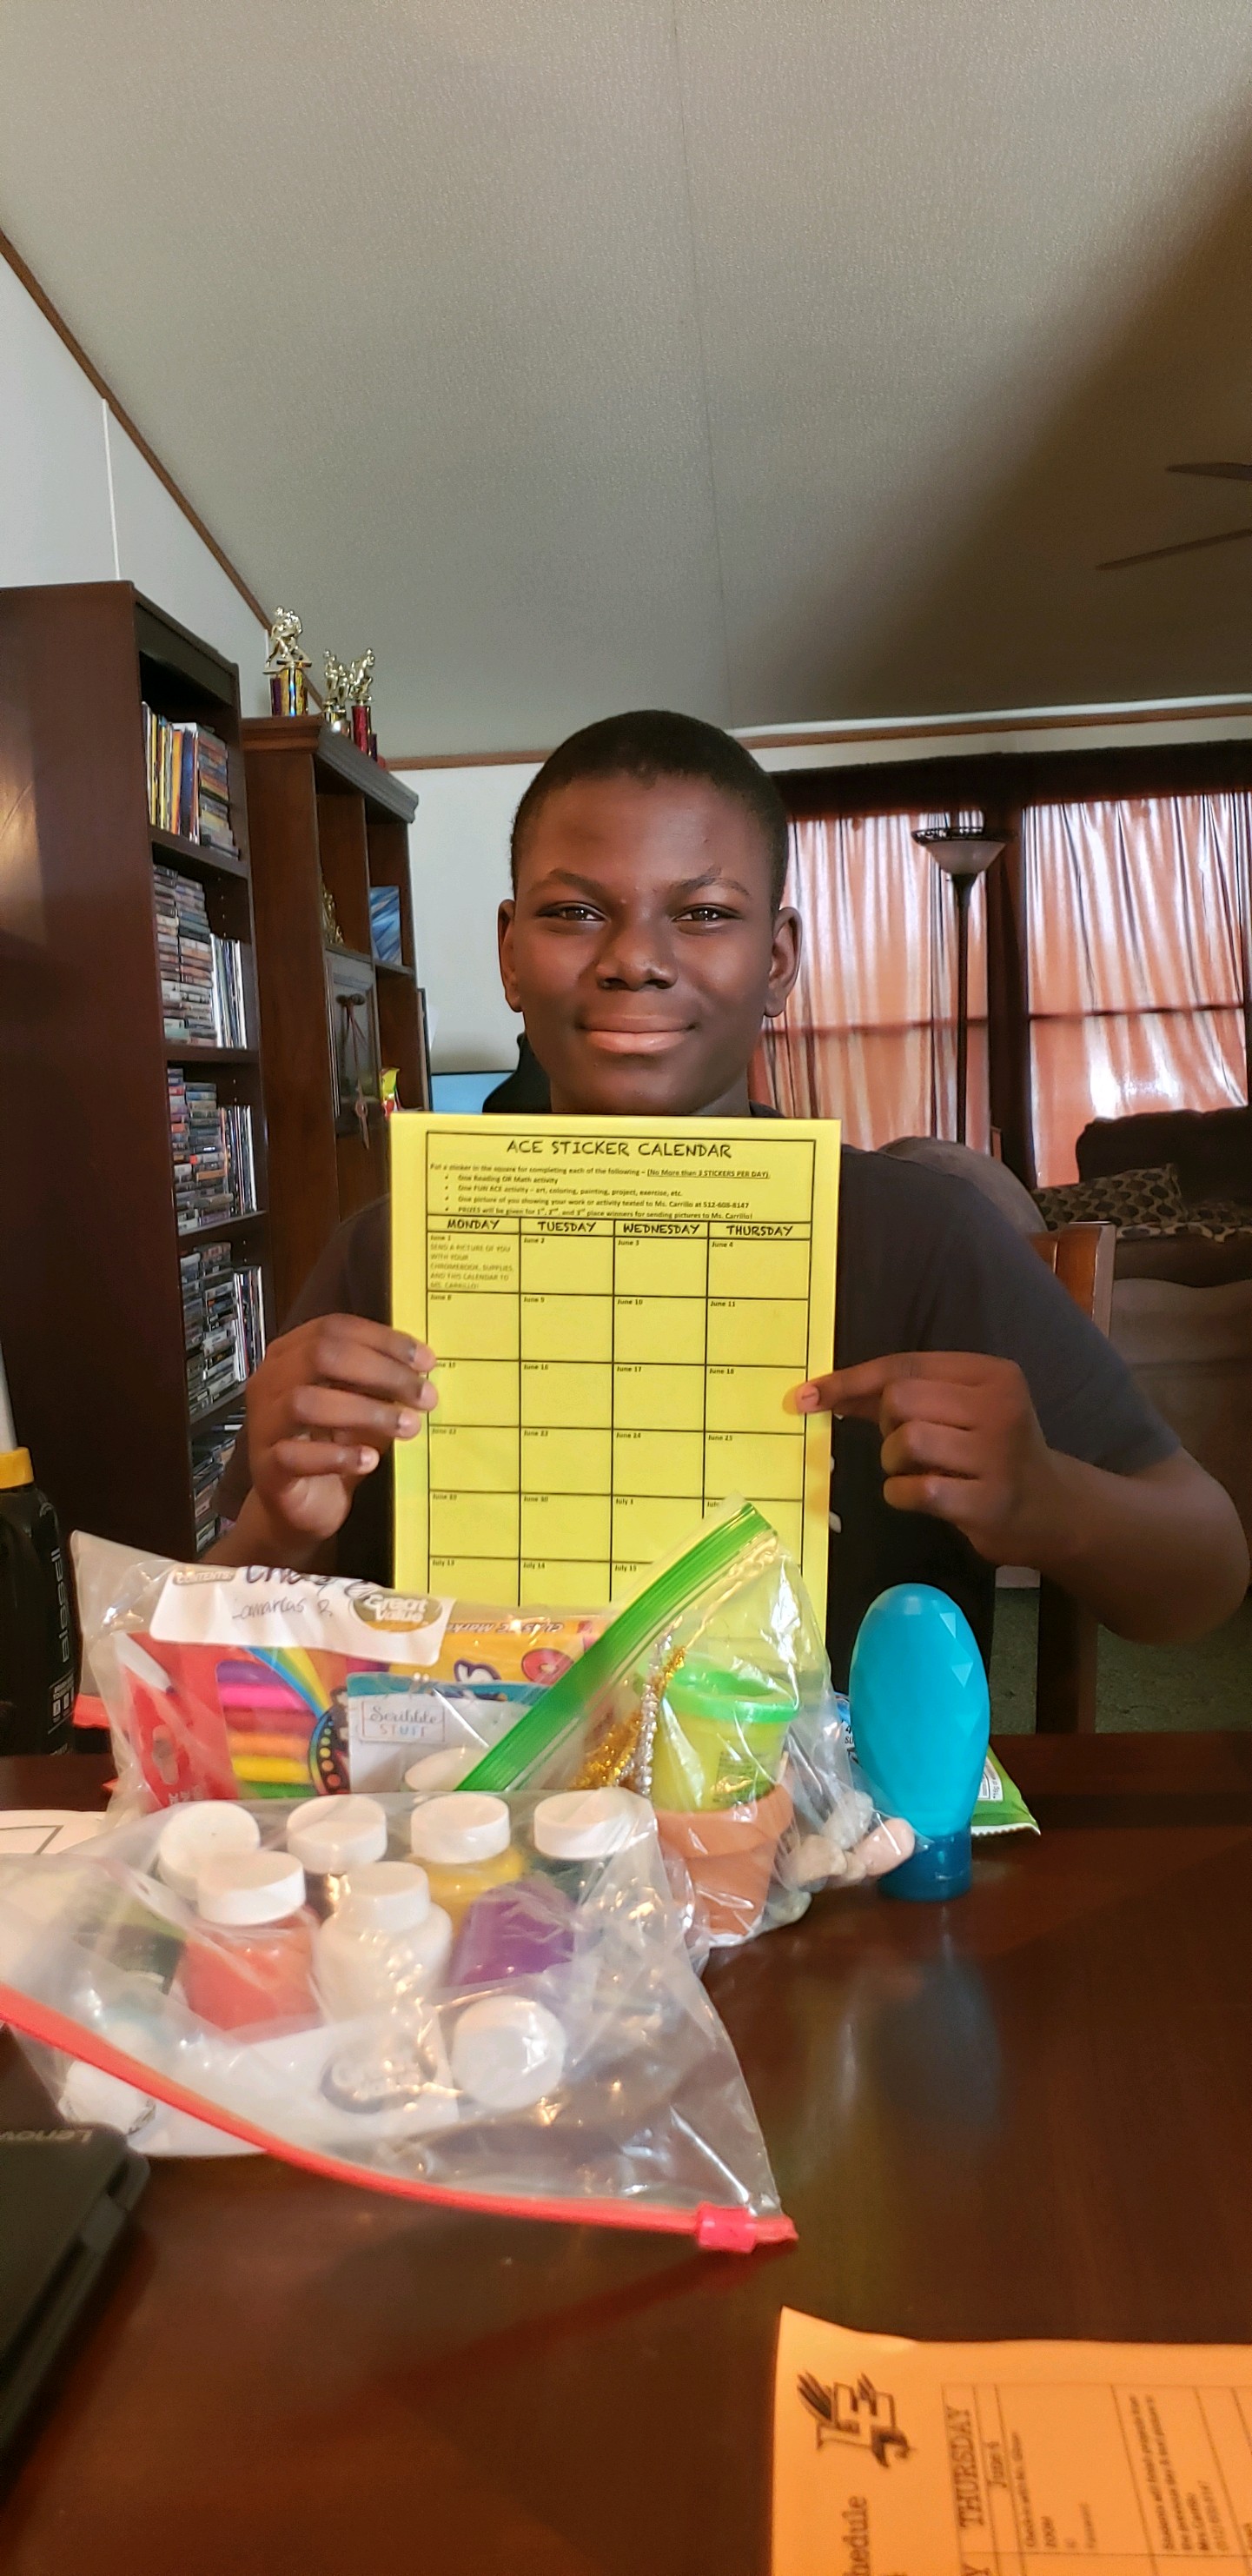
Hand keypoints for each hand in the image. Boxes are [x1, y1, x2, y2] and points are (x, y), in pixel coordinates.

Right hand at [242, 1315, 436, 1552]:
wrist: (299, 1508)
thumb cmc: (331, 1447)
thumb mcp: (362, 1408)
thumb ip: (381, 1386)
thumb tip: (422, 1369)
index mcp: (291, 1355)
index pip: (335, 1328)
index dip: (383, 1340)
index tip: (427, 1362)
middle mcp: (270, 1382)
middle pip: (320, 1356)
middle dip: (380, 1371)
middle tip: (423, 1396)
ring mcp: (263, 1425)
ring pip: (306, 1402)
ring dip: (365, 1412)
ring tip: (407, 1428)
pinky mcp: (266, 1468)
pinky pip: (295, 1456)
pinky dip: (337, 1456)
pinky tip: (369, 1460)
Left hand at [794, 1351, 1061, 1564]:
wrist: (1053, 1509)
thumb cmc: (992, 1454)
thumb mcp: (959, 1412)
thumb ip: (902, 1398)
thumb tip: (826, 1392)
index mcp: (990, 1373)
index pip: (905, 1364)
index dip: (850, 1380)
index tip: (806, 1396)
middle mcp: (998, 1406)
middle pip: (901, 1399)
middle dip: (885, 1426)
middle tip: (905, 1446)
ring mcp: (996, 1454)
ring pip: (906, 1440)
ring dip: (893, 1462)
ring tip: (916, 1472)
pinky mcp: (987, 1500)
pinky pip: (915, 1489)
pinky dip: (899, 1494)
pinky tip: (916, 1496)